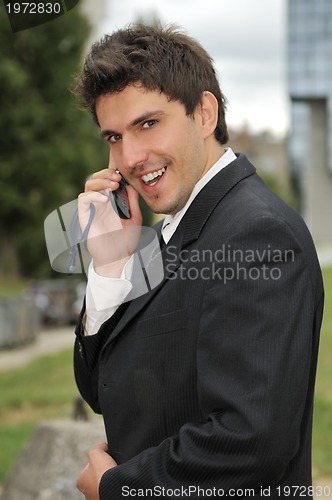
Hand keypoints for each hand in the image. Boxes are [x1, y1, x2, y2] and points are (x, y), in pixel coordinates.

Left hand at [76, 442, 116, 499]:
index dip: (98, 460)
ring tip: (114, 475)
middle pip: (97, 476)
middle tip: (110, 468)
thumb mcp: (96, 452)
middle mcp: (86, 492)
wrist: (115, 488)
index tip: (104, 459)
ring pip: (104, 484)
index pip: (89, 467)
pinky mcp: (107, 498)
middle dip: (103, 472)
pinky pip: (111, 488)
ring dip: (109, 480)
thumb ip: (98, 447)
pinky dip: (114, 484)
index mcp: (80, 481)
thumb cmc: (102, 474)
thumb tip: (103, 447)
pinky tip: (117, 481)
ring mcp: (96, 497)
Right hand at [78, 155, 142, 276]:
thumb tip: (131, 184)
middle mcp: (100, 203)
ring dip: (100, 182)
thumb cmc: (126, 240)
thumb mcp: (134, 217)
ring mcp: (92, 209)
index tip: (122, 176)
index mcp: (111, 201)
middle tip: (117, 178)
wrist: (119, 258)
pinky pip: (83, 200)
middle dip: (105, 174)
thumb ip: (132, 200)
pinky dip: (92, 195)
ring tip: (113, 185)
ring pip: (88, 186)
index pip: (106, 180)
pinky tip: (104, 199)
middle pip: (95, 179)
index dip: (111, 174)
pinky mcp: (85, 217)